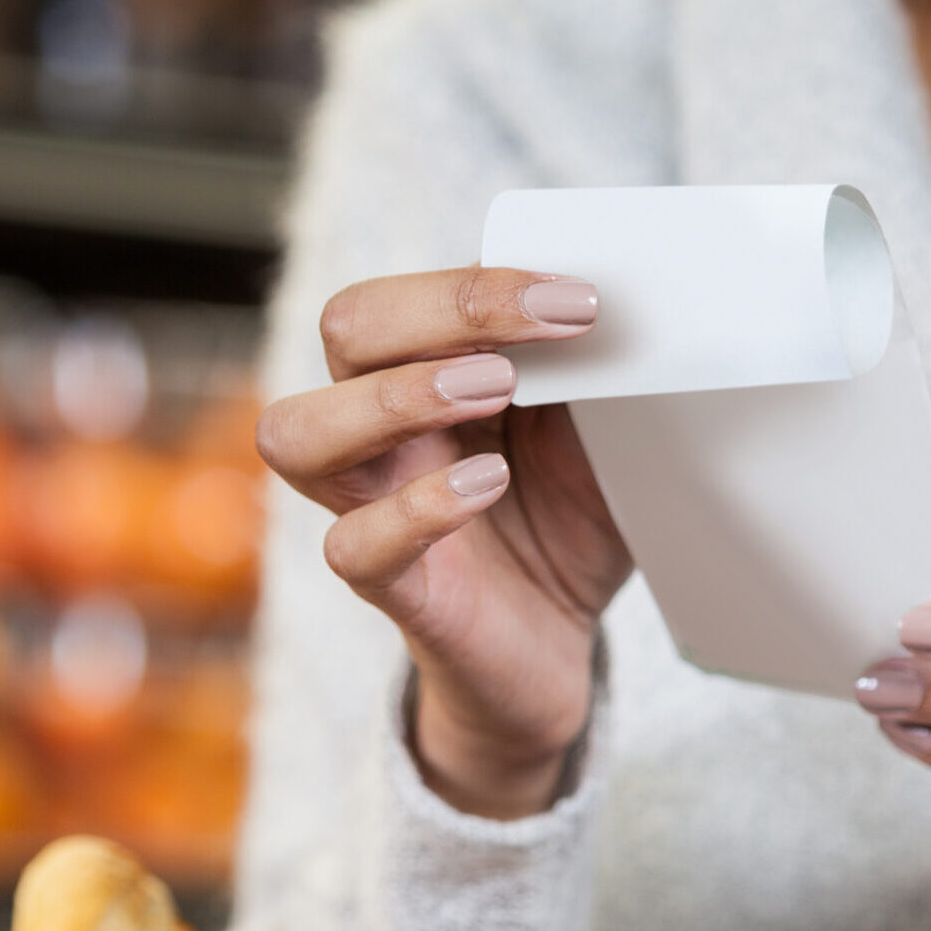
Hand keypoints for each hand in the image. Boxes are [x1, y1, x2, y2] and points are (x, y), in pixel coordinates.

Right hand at [257, 268, 631, 818]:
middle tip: (536, 341)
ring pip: (298, 432)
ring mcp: (369, 506)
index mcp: (424, 371)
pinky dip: (415, 510)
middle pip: (344, 328)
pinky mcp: (391, 587)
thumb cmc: (565, 522)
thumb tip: (632, 299)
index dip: (480, 285)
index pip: (406, 294)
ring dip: (395, 397)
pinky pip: (354, 545)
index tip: (578, 300)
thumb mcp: (593, 432)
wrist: (558, 645)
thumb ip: (590, 369)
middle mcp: (378, 429)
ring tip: (493, 393)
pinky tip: (486, 486)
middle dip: (439, 312)